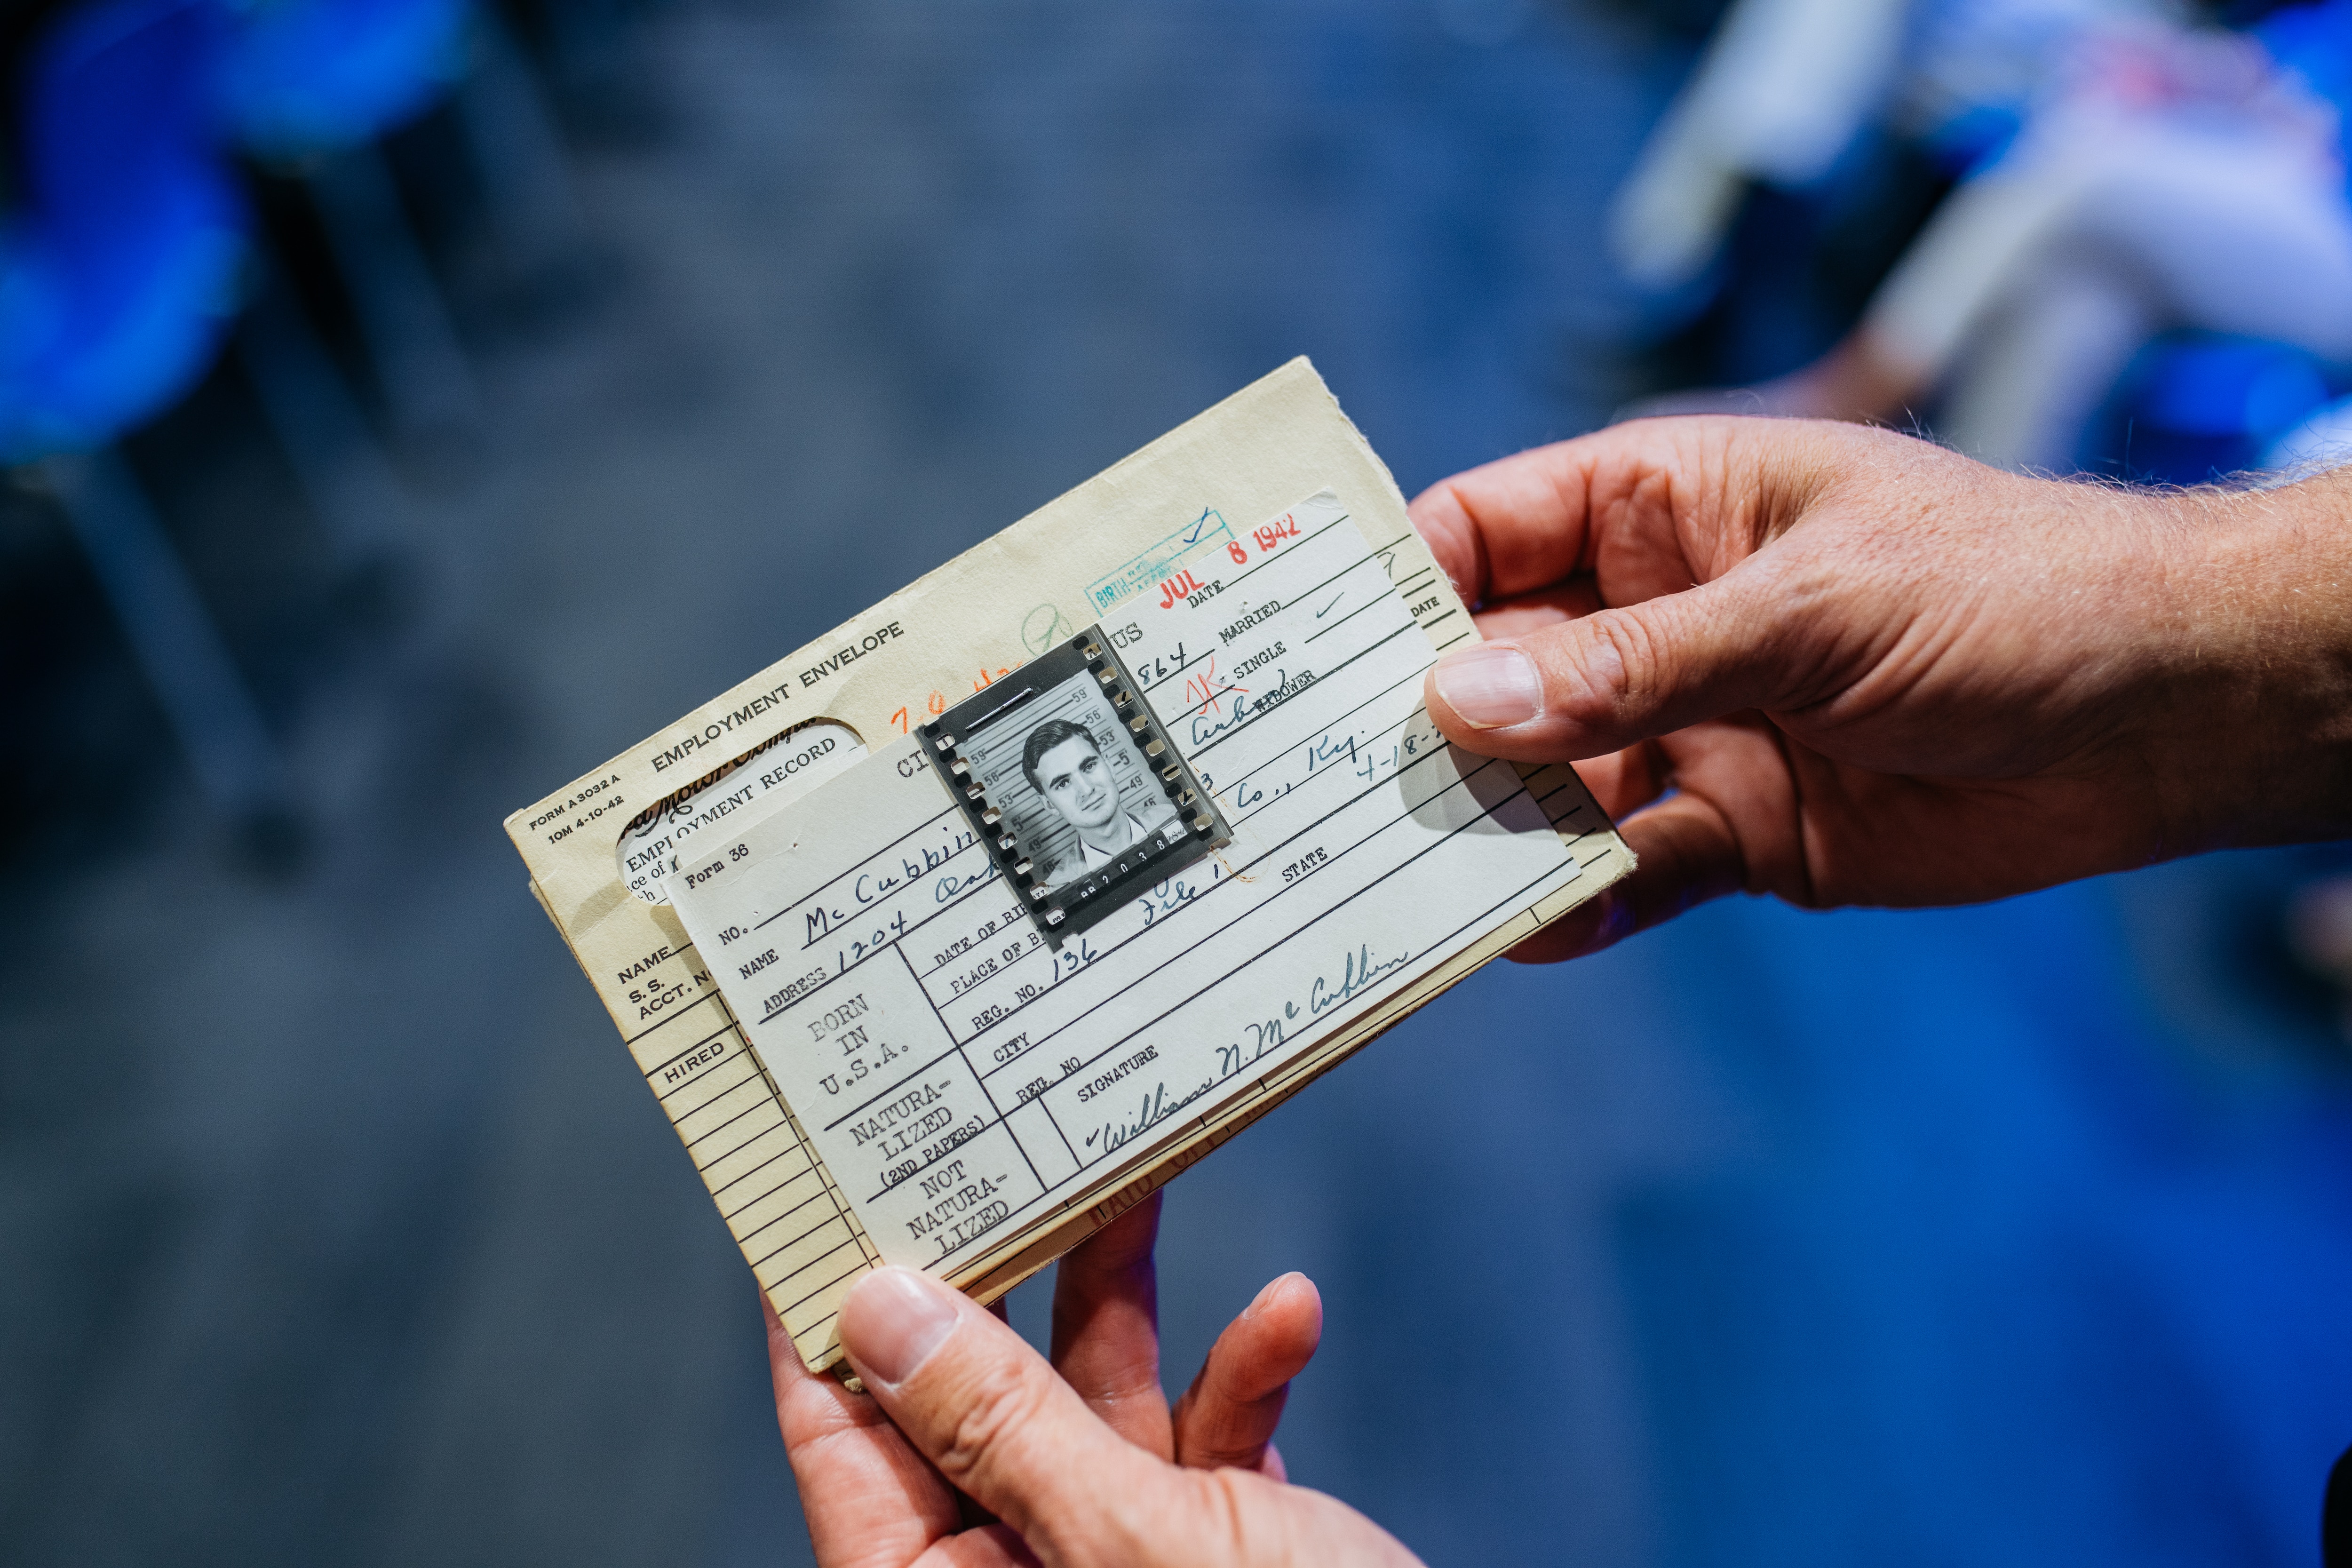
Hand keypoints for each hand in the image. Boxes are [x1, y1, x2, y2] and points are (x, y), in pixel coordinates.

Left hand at [769, 1193, 1420, 1566]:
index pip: (844, 1445)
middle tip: (989, 1159)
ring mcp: (1112, 1562)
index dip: (826, 1323)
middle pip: (969, 1404)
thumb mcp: (1129, 1539)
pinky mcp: (1208, 1547)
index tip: (823, 1198)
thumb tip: (882, 1313)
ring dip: (1130, 1302)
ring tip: (1143, 1187)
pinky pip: (1199, 1439)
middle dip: (1000, 1281)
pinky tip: (1288, 1315)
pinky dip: (1242, 1375)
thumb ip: (1005, 1426)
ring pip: (1090, 1402)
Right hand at [1413, 417, 2351, 958]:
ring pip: (1547, 785)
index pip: (1485, 532)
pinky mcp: (1732, 830)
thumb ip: (1636, 662)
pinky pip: (1627, 872)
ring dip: (1489, 831)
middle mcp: (1654, 617)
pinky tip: (1528, 933)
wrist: (2158, 714)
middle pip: (1493, 671)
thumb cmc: (2005, 593)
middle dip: (1422, 729)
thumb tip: (1463, 700)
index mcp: (1661, 507)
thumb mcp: (1811, 607)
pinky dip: (1579, 905)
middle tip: (1323, 794)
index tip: (1298, 658)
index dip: (1392, 587)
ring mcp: (1687, 727)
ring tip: (1408, 880)